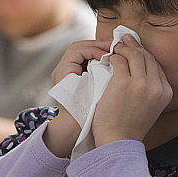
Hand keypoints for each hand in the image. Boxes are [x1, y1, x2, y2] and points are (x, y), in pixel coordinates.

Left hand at [44, 39, 111, 157]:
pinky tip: (111, 63)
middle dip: (98, 47)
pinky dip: (99, 61)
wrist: (73, 129)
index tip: (109, 55)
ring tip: (114, 55)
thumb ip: (96, 70)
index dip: (95, 48)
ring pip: (85, 54)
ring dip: (99, 53)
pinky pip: (88, 62)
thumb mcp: (90, 89)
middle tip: (115, 48)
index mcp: (63, 70)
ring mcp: (70, 73)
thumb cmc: (81, 112)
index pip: (78, 48)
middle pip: (82, 48)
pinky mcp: (77, 78)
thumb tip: (106, 56)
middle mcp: (63, 69)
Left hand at [92, 34, 171, 145]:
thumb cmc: (129, 127)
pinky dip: (113, 56)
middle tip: (124, 40)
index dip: (144, 54)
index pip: (156, 65)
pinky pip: (119, 60)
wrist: (118, 142)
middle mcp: (157, 86)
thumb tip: (141, 70)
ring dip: (123, 48)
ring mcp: (140, 84)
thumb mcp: (149, 108)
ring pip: (134, 55)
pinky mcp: (123, 83)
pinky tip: (107, 57)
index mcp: (166, 92)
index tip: (135, 48)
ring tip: (115, 47)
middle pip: (147, 57)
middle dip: (134, 46)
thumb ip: (149, 90)